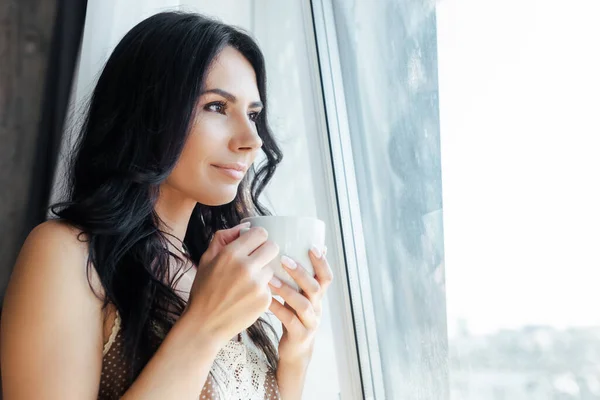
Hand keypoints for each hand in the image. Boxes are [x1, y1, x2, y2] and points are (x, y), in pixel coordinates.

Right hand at [185, 223, 278, 346]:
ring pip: (272, 268)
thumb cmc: (204, 289)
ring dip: (263, 272)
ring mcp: (258, 284)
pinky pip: (271, 286)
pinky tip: (247, 297)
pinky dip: (262, 290)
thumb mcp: (207, 258)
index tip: (253, 244)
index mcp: (231, 253)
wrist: (204, 324)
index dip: (257, 238)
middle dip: (266, 251)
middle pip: (273, 247)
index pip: (261, 233)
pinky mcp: (265, 300)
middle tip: (256, 261)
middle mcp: (246, 267)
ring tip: (246, 283)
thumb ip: (224, 236)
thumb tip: (246, 226)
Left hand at [268, 245, 332, 365]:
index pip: (327, 277)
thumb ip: (300, 279)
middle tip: (284, 259)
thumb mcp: (301, 297)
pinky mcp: (300, 335)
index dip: (323, 262)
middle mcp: (317, 308)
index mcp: (318, 296)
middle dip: (301, 273)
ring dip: (287, 290)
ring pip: (303, 304)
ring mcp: (310, 322)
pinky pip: (289, 320)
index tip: (313, 247)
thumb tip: (298, 252)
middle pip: (315, 288)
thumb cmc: (295, 316)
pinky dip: (277, 308)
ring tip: (271, 279)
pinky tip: (266, 298)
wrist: (296, 351)